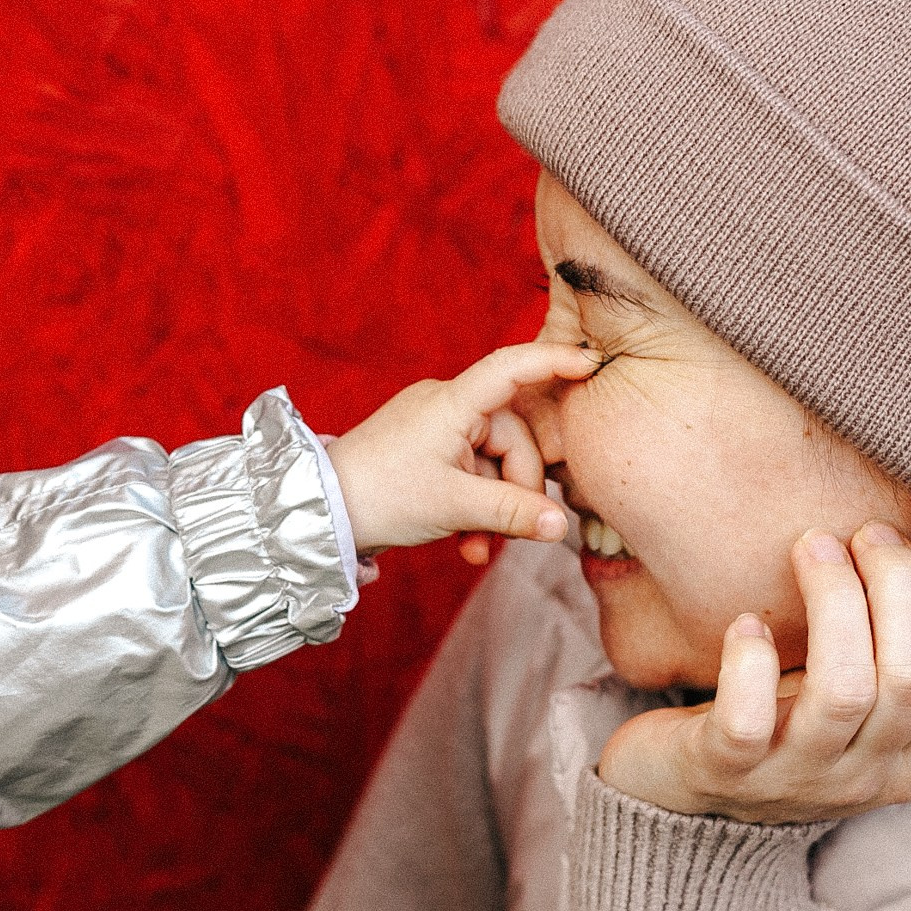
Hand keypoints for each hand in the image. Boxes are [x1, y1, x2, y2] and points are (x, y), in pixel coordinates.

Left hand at [325, 342, 594, 559]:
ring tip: (476, 548)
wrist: (319, 513)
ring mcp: (436, 429)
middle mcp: (446, 406)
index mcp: (452, 403)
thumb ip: (512, 513)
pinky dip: (473, 509)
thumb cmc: (379, 496)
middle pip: (512, 439)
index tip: (591, 363)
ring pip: (493, 464)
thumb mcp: (453, 507)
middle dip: (516, 490)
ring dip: (493, 510)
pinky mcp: (428, 452)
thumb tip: (560, 526)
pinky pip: (470, 474)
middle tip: (506, 533)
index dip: (553, 361)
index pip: (511, 367)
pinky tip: (464, 545)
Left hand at [596, 523, 910, 823]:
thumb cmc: (784, 717)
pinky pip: (748, 720)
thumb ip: (899, 641)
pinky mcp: (725, 771)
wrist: (688, 791)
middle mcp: (868, 776)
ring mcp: (796, 779)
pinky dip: (750, 660)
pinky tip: (747, 622)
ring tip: (811, 547)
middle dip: (898, 584)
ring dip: (833, 601)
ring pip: (844, 690)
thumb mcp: (859, 692)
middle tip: (863, 534)